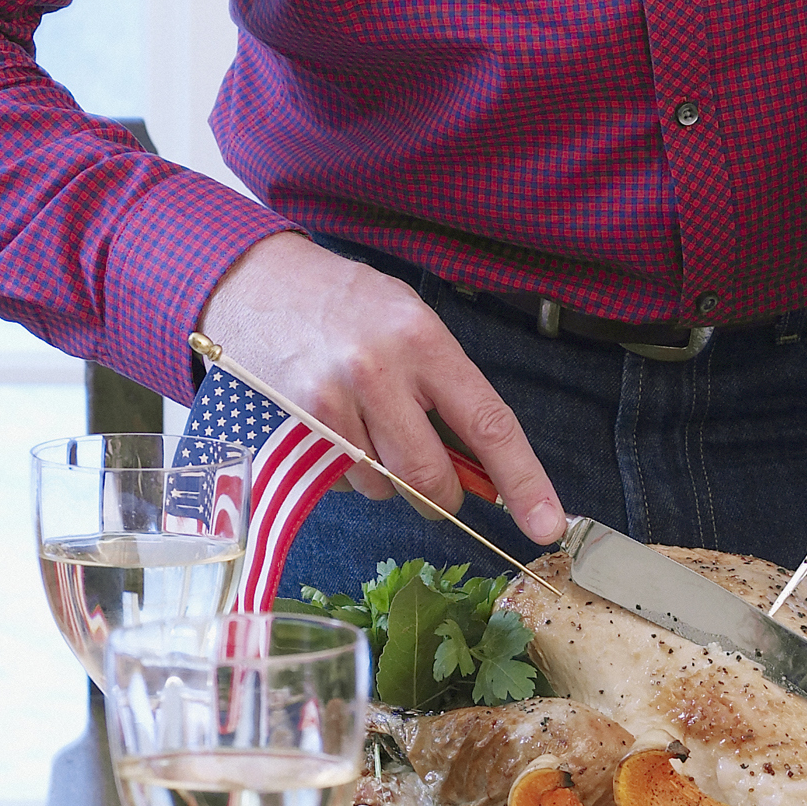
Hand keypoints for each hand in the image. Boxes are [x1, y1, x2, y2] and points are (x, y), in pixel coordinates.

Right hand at [200, 231, 559, 544]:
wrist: (260, 281)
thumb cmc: (349, 304)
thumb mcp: (412, 325)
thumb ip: (448, 391)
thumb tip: (484, 470)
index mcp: (424, 341)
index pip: (488, 424)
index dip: (524, 481)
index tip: (547, 524)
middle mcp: (379, 371)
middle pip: (429, 477)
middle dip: (443, 497)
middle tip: (441, 487)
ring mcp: (331, 400)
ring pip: (383, 486)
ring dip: (389, 481)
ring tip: (372, 429)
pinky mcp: (295, 424)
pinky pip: (340, 481)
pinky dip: (350, 472)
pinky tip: (337, 428)